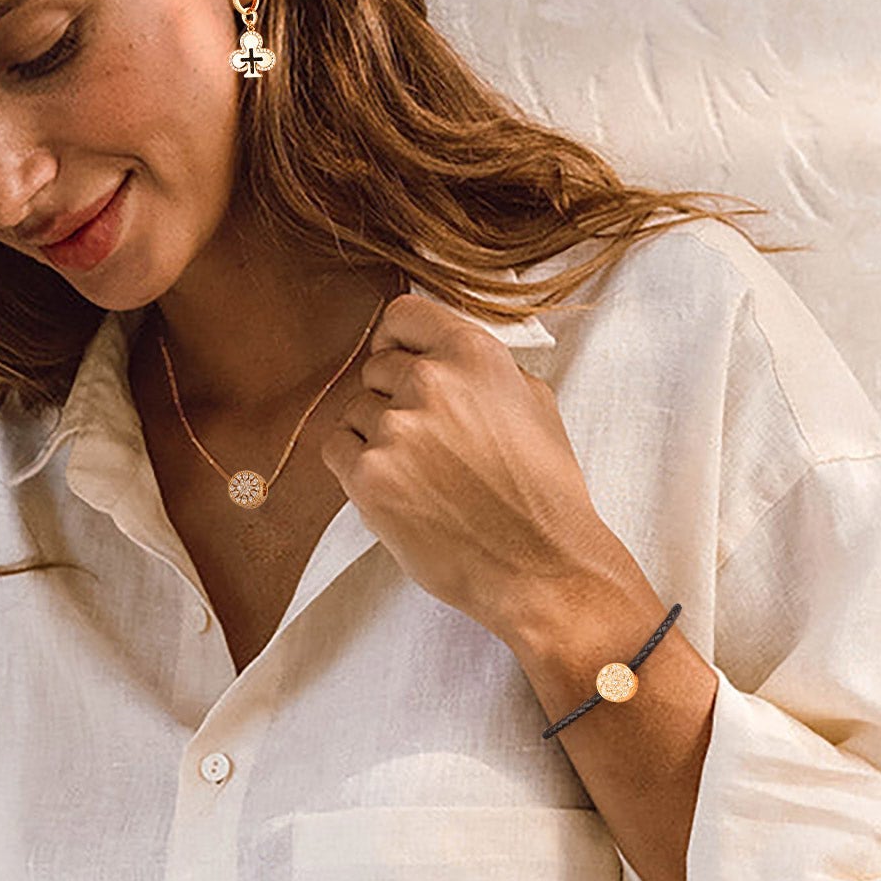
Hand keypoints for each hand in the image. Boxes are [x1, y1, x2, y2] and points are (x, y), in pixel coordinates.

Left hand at [320, 291, 618, 643]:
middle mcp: (430, 382)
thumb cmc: (544, 491)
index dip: (396, 339)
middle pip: (376, 368)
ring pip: (355, 411)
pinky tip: (393, 486)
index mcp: (473, 354)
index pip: (403, 315)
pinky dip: (354, 465)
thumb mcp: (534, 403)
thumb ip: (481, 370)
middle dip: (393, 398)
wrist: (542, 566)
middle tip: (425, 441)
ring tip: (420, 474)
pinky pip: (336, 448)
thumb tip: (437, 354)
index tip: (396, 358)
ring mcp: (395, 428)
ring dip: (376, 436)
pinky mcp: (368, 476)